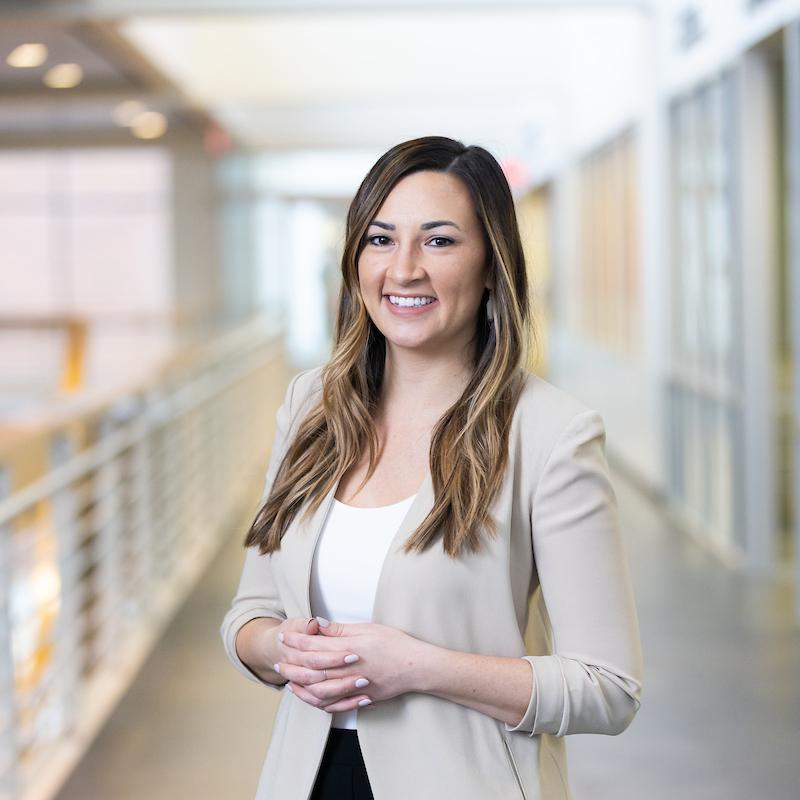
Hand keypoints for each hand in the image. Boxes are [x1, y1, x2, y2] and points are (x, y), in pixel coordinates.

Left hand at [277, 619, 428, 713]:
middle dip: (292, 665)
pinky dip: (318, 702)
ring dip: (301, 687)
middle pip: (312, 669)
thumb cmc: (395, 644)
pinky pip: (334, 705)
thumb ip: (342, 629)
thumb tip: (320, 625)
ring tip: (289, 682)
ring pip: (319, 691)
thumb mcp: (369, 628)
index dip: (297, 641)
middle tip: (278, 663)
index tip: (284, 636)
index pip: (315, 644)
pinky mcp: (360, 698)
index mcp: (350, 647)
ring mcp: (354, 686)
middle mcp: (348, 669)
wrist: (416, 667)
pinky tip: (311, 697)